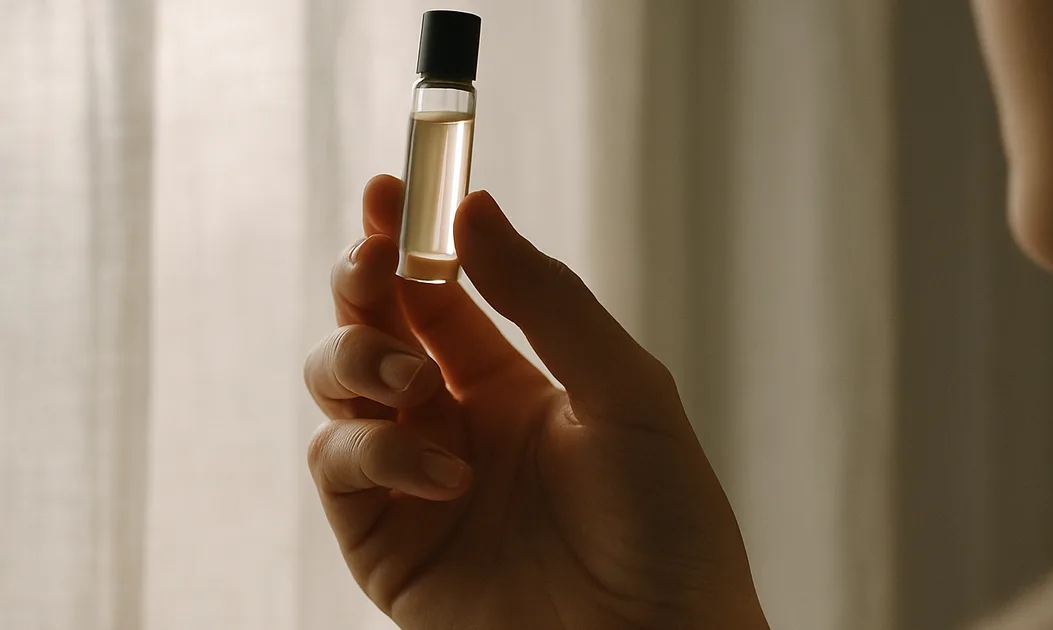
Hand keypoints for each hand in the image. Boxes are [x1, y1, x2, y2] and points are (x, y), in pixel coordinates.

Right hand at [304, 175, 768, 628]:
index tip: (388, 188)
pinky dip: (377, 449)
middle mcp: (455, 421)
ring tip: (412, 375)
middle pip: (374, 327)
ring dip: (358, 358)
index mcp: (513, 381)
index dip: (408, 237)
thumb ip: (546, 300)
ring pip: (339, 386)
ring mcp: (415, 478)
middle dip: (363, 284)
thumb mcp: (624, 389)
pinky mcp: (386, 540)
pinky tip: (446, 472)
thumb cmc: (664, 519)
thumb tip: (475, 208)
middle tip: (372, 260)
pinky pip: (341, 465)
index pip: (438, 293)